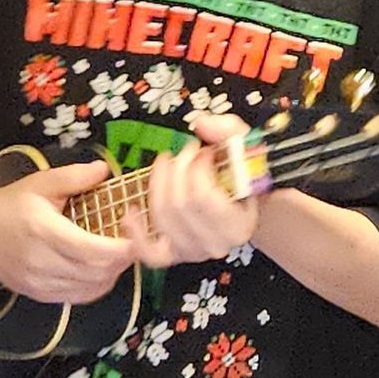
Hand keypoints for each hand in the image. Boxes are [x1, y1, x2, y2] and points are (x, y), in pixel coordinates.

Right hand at [0, 160, 134, 304]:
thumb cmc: (7, 206)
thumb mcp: (40, 183)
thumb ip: (75, 176)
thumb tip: (104, 170)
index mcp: (44, 232)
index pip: (95, 251)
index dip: (123, 246)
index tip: (134, 230)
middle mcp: (42, 263)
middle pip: (99, 272)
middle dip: (123, 258)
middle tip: (131, 239)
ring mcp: (39, 283)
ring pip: (92, 288)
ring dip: (113, 272)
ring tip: (115, 251)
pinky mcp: (39, 294)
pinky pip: (79, 296)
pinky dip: (97, 285)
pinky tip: (99, 268)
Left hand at [122, 113, 261, 269]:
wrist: (245, 206)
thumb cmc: (248, 178)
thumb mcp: (248, 149)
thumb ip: (230, 132)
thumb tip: (202, 123)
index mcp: (239, 226)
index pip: (203, 197)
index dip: (196, 168)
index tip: (204, 151)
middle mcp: (216, 245)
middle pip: (179, 205)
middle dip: (178, 170)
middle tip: (185, 153)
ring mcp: (193, 252)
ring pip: (162, 217)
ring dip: (158, 185)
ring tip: (167, 165)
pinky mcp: (174, 254)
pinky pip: (149, 252)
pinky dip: (136, 233)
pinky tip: (131, 212)